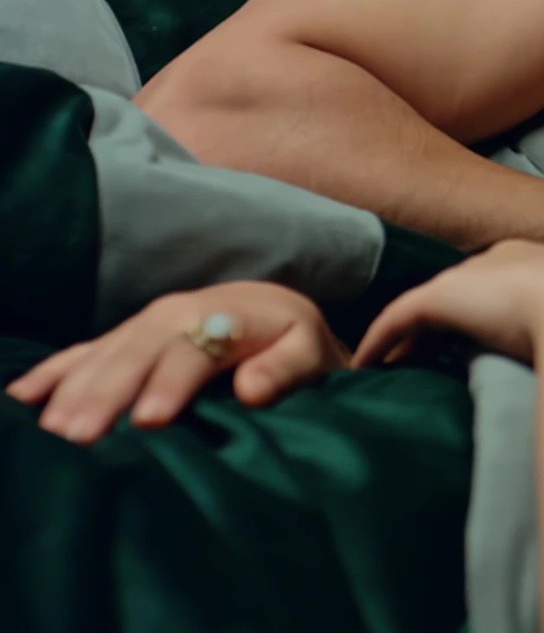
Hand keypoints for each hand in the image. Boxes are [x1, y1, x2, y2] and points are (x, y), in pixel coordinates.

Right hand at [5, 281, 346, 444]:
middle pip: (137, 352)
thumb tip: (253, 390)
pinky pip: (82, 353)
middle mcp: (178, 314)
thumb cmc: (294, 343)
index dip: (171, 384)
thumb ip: (286, 368)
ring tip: (54, 432)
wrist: (274, 312)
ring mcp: (145, 324)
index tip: (151, 422)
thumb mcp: (309, 352)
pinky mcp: (125, 339)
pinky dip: (52, 373)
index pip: (193, 350)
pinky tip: (21, 399)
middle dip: (108, 394)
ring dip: (75, 390)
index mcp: (227, 316)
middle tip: (81, 437)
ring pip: (105, 353)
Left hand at [355, 239, 543, 367]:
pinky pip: (398, 319)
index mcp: (541, 262)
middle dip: (438, 321)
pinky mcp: (444, 296)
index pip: (496, 285)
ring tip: (390, 365)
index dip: (478, 313)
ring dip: (406, 335)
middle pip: (457, 290)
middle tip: (420, 356)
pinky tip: (365, 365)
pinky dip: (379, 341)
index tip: (466, 344)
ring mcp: (471, 275)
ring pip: (425, 305)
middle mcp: (501, 260)